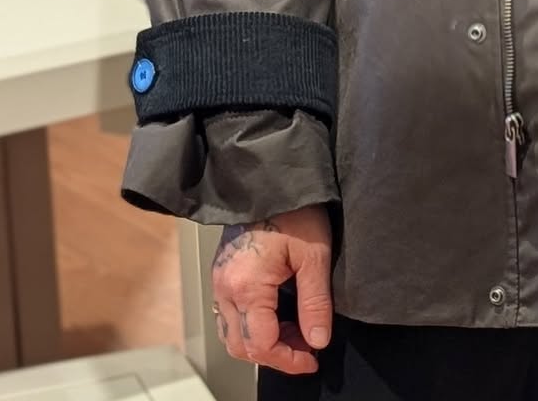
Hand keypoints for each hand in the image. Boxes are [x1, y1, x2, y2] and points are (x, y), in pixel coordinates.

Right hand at [211, 205, 333, 375]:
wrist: (272, 177)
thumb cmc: (294, 209)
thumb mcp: (314, 255)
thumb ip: (315, 302)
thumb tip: (318, 340)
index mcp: (246, 285)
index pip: (261, 345)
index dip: (289, 359)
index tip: (312, 359)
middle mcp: (225, 287)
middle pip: (241, 346)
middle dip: (275, 354)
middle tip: (306, 348)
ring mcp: (219, 280)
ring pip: (231, 333)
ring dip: (261, 341)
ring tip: (294, 332)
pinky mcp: (221, 272)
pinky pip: (230, 314)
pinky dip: (251, 325)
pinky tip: (277, 316)